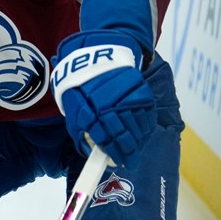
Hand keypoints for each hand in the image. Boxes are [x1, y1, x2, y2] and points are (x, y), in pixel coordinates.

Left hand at [50, 30, 155, 167]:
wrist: (96, 56)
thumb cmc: (81, 87)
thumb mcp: (73, 109)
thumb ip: (81, 132)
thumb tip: (90, 152)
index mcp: (92, 113)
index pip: (106, 140)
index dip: (113, 154)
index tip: (117, 163)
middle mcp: (111, 107)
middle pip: (125, 137)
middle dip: (129, 152)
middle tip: (131, 162)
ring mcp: (128, 99)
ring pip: (139, 128)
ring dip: (139, 141)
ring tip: (136, 149)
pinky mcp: (141, 92)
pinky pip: (147, 116)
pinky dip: (146, 127)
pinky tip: (143, 134)